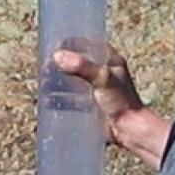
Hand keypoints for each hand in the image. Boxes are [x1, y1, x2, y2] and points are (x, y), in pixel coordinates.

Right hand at [52, 45, 173, 166]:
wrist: (131, 130)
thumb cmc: (121, 101)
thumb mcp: (102, 78)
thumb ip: (81, 66)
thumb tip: (57, 56)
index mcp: (109, 60)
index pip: (87, 45)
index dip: (70, 44)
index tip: (53, 46)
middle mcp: (102, 72)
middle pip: (76, 64)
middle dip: (59, 65)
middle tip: (45, 68)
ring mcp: (96, 90)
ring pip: (72, 82)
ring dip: (57, 82)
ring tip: (43, 84)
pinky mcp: (91, 106)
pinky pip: (71, 100)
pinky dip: (59, 99)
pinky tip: (47, 101)